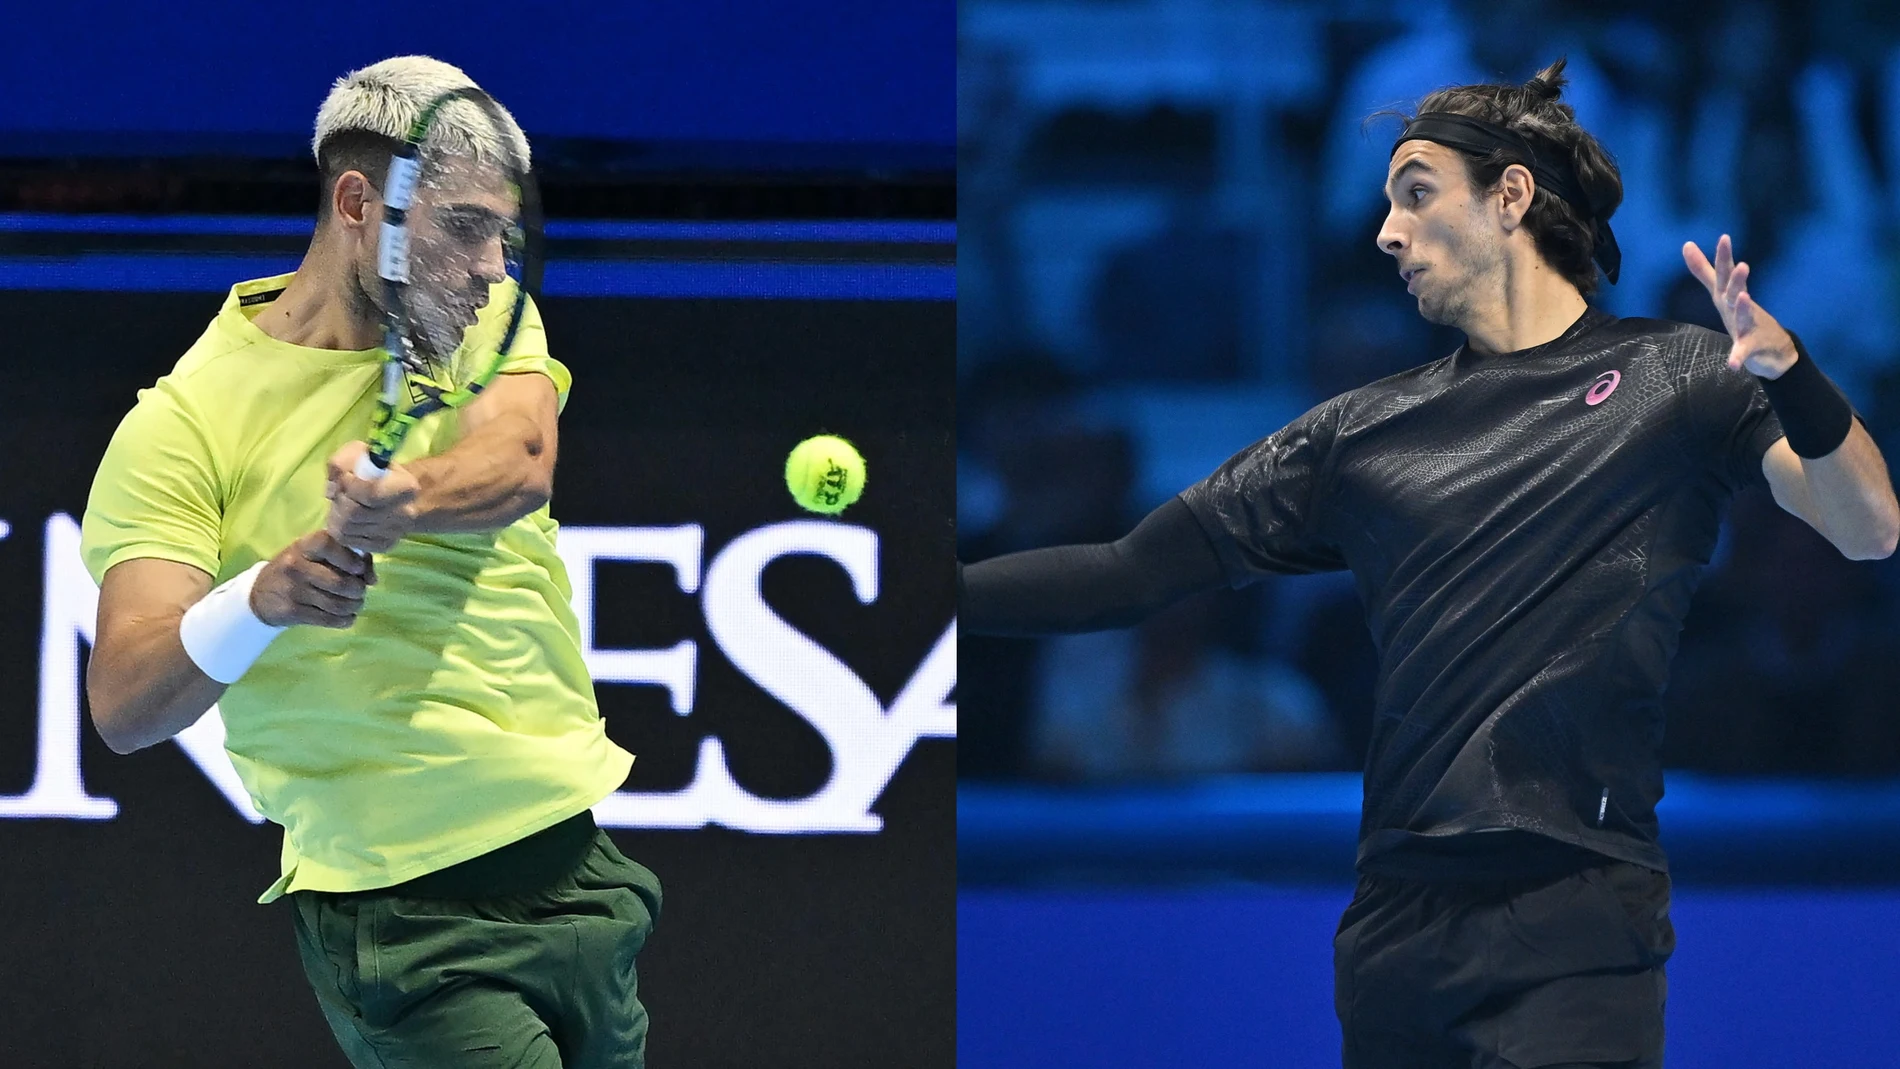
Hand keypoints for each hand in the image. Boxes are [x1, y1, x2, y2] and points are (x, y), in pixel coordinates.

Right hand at [250, 531, 376, 627]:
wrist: (259, 594)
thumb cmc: (299, 569)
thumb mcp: (314, 555)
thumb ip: (346, 557)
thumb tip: (372, 578)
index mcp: (304, 546)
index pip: (329, 544)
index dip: (351, 558)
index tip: (359, 569)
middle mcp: (296, 565)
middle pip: (340, 582)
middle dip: (358, 590)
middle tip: (359, 592)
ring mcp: (293, 590)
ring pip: (337, 604)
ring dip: (354, 606)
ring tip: (355, 604)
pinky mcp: (293, 611)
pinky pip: (328, 619)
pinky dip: (345, 620)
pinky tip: (346, 616)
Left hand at [325, 441, 420, 552]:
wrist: (394, 491)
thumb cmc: (375, 469)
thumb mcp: (359, 453)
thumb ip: (342, 461)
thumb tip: (334, 485)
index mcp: (406, 487)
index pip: (371, 493)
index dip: (349, 485)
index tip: (345, 477)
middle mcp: (405, 514)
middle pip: (355, 513)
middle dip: (339, 501)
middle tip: (340, 493)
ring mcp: (394, 533)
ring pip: (348, 529)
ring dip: (335, 514)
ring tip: (340, 504)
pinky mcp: (383, 546)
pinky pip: (348, 541)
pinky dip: (339, 528)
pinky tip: (345, 518)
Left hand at [1682, 234, 1797, 378]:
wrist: (1773, 347)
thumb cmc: (1742, 314)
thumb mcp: (1720, 291)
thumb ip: (1703, 270)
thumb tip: (1687, 244)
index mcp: (1730, 294)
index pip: (1725, 273)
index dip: (1724, 257)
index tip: (1725, 237)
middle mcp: (1740, 306)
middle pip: (1736, 291)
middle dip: (1737, 279)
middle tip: (1742, 264)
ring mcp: (1747, 325)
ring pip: (1744, 315)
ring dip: (1743, 307)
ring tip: (1743, 297)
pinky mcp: (1750, 346)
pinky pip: (1743, 352)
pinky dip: (1737, 357)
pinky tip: (1732, 365)